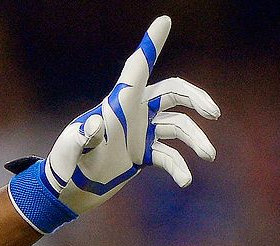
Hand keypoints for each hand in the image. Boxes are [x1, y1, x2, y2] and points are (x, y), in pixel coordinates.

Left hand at [10, 16, 220, 230]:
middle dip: (197, 99)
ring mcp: (140, 133)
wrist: (66, 191)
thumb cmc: (65, 166)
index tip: (164, 20)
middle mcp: (133, 113)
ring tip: (209, 155)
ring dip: (196, 140)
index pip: (138, 67)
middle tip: (214, 114)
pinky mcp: (142, 154)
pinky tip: (185, 181)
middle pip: (175, 93)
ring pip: (180, 126)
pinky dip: (179, 167)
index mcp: (119, 104)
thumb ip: (82, 138)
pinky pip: (169, 156)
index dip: (152, 43)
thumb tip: (94, 126)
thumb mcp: (71, 150)